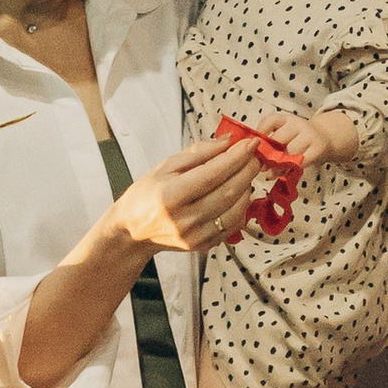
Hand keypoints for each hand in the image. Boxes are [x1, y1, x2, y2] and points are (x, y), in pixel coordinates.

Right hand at [104, 132, 260, 255]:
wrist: (134, 230)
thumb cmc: (147, 194)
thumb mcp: (165, 166)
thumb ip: (198, 152)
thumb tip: (227, 141)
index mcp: (170, 196)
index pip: (212, 174)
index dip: (235, 158)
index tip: (250, 143)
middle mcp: (183, 219)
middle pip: (228, 192)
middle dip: (247, 170)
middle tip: (254, 155)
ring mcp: (194, 236)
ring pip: (235, 210)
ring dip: (247, 188)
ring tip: (245, 174)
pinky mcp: (203, 246)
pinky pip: (232, 226)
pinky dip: (241, 207)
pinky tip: (238, 194)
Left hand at [262, 108, 352, 167]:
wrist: (326, 137)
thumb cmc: (299, 138)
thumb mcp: (285, 132)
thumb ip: (270, 138)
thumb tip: (251, 150)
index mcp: (287, 119)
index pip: (270, 121)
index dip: (260, 133)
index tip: (254, 145)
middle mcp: (298, 124)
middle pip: (278, 139)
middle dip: (266, 154)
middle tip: (259, 164)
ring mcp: (309, 136)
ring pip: (289, 152)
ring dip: (277, 165)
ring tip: (269, 173)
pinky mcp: (318, 149)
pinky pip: (300, 161)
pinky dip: (289, 170)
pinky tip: (281, 174)